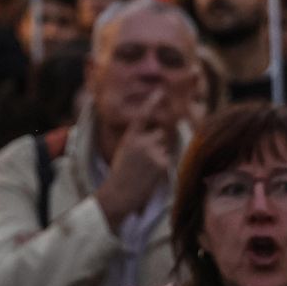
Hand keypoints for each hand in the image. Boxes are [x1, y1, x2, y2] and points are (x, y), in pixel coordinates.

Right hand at [95, 89, 173, 228]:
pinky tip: (150, 175)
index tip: (160, 91)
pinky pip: (168, 160)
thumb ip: (138, 140)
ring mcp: (152, 152)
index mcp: (130, 137)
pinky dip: (162, 167)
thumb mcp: (124, 151)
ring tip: (145, 169)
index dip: (152, 102)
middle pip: (160, 134)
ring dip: (160, 155)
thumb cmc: (120, 174)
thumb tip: (158, 134)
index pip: (142, 116)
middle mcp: (142, 141)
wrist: (118, 194)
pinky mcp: (162, 164)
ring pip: (165, 148)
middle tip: (144, 160)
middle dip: (157, 143)